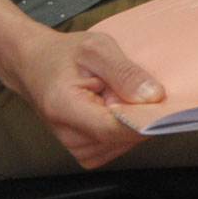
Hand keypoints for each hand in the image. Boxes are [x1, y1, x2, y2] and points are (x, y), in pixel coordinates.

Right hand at [1, 24, 162, 169]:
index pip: (113, 128)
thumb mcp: (97, 48)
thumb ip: (125, 72)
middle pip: (121, 137)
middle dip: (140, 115)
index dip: (142, 119)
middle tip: (138, 87)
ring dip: (132, 121)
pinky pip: (116, 144)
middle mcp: (68, 135)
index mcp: (65, 108)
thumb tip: (154, 96)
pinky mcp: (84, 150)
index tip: (162, 103)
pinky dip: (125, 128)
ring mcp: (76, 146)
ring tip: (118, 94)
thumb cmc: (64, 54)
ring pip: (123, 143)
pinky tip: (116, 107)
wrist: (35, 65)